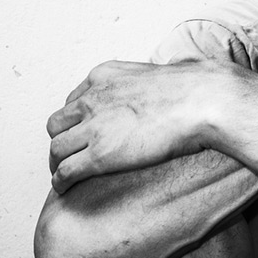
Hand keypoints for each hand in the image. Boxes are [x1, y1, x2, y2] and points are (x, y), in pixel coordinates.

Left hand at [45, 60, 230, 193]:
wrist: (201, 102)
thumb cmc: (194, 89)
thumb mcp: (160, 70)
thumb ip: (151, 78)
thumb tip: (175, 69)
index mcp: (104, 75)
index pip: (73, 100)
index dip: (75, 121)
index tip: (82, 133)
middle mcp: (92, 98)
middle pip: (57, 124)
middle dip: (62, 140)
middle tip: (70, 154)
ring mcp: (93, 127)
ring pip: (56, 149)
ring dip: (57, 163)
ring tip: (64, 174)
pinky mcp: (99, 154)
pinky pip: (66, 171)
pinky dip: (61, 182)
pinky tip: (66, 188)